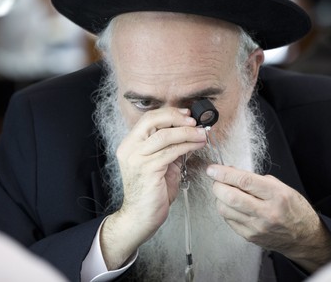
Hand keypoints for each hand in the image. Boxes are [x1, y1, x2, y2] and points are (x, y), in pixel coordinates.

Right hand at [101, 107, 206, 269]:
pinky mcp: (147, 170)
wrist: (142, 217)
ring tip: (201, 134)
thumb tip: (189, 132)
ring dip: (186, 133)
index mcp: (130, 144)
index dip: (169, 113)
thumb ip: (171, 147)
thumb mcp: (161, 163)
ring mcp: (136, 159)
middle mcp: (129, 149)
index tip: (186, 114)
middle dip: (176, 118)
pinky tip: (196, 146)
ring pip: (164, 136)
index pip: (148, 118)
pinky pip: (170, 152)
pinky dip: (186, 146)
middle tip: (194, 121)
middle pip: (152, 121)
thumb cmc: (152, 192)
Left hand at [207, 164, 330, 271]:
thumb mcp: (282, 187)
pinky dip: (227, 210)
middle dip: (217, 185)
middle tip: (217, 180)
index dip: (224, 173)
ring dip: (220, 198)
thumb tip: (231, 172)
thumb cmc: (294, 209)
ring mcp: (257, 227)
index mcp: (276, 195)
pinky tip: (233, 206)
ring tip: (226, 193)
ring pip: (225, 210)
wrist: (303, 237)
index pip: (244, 181)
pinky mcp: (250, 237)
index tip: (213, 169)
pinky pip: (229, 221)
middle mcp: (266, 212)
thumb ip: (256, 179)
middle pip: (230, 197)